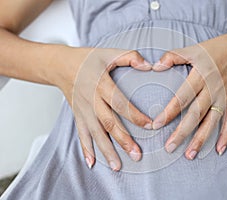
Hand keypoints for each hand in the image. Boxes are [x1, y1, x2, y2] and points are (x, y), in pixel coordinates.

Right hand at [57, 47, 152, 169]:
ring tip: (117, 166)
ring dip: (106, 151)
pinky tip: (92, 163)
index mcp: (101, 84)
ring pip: (95, 134)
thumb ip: (130, 57)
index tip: (150, 126)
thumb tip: (150, 66)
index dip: (135, 115)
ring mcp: (83, 110)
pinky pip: (81, 134)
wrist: (60, 65)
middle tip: (137, 155)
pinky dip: (85, 149)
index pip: (120, 103)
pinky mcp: (77, 116)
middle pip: (108, 123)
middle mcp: (91, 100)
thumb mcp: (108, 52)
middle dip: (123, 140)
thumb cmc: (87, 59)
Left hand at [152, 32, 226, 158]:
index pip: (182, 97)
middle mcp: (212, 89)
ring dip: (201, 139)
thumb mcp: (193, 49)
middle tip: (169, 147)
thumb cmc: (214, 49)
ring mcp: (224, 97)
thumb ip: (172, 57)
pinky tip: (219, 150)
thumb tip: (155, 67)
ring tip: (189, 155)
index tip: (156, 125)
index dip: (169, 112)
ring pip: (212, 122)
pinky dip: (226, 135)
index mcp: (200, 76)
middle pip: (196, 114)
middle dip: (182, 132)